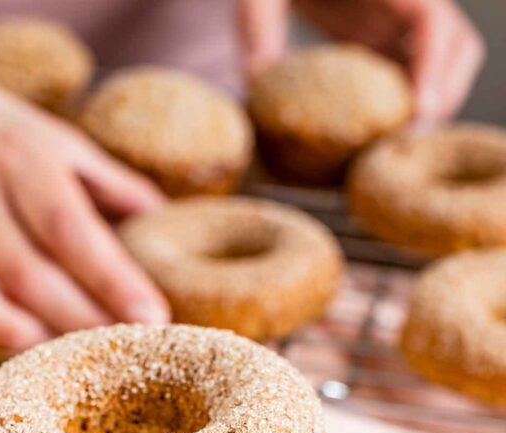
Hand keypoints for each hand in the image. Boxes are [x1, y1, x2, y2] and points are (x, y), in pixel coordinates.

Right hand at [0, 44, 169, 348]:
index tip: (152, 316)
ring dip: (36, 338)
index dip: (112, 276)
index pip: (71, 228)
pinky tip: (29, 358)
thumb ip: (108, 181)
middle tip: (125, 352)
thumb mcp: (54, 137)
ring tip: (81, 365)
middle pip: (31, 272)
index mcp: (24, 158)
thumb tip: (162, 220)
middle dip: (81, 318)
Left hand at [240, 0, 483, 120]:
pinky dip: (410, 102)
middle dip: (443, 92)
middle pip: (455, 43)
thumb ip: (258, 28)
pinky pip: (416, 70)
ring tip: (401, 142)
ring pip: (445, 59)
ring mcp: (399, 19)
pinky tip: (384, 134)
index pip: (431, 20)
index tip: (419, 111)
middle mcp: (403, 1)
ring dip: (432, 101)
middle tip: (412, 138)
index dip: (433, 66)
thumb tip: (253, 78)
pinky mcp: (387, 36)